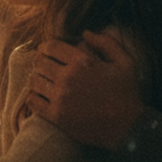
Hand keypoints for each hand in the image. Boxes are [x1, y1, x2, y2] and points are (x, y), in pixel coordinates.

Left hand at [27, 32, 142, 148]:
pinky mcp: (56, 116)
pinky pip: (33, 101)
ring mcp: (60, 97)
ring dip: (37, 79)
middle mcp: (68, 77)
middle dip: (41, 62)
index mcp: (82, 62)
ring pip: (34, 80)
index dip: (46, 47)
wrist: (128, 129)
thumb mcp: (125, 63)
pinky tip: (39, 96)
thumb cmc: (127, 94)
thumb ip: (106, 43)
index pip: (51, 47)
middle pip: (39, 62)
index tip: (46, 51)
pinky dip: (33, 97)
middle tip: (45, 66)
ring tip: (43, 81)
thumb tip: (85, 32)